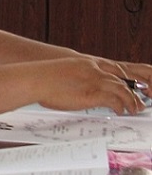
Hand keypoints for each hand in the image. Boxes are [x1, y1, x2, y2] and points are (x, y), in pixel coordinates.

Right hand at [34, 56, 149, 114]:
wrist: (34, 79)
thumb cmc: (42, 77)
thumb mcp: (63, 71)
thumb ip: (76, 76)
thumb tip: (77, 86)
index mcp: (86, 62)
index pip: (114, 68)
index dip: (125, 77)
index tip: (130, 85)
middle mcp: (93, 70)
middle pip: (122, 78)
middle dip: (134, 89)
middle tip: (139, 99)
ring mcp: (94, 81)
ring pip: (123, 90)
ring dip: (131, 101)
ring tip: (135, 108)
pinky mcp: (93, 94)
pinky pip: (115, 101)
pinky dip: (121, 106)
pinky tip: (121, 111)